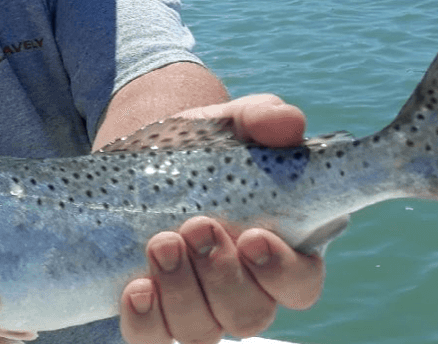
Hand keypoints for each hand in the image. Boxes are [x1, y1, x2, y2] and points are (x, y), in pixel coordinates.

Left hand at [118, 95, 329, 343]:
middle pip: (251, 315)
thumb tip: (287, 122)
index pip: (302, 283)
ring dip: (182, 293)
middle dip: (222, 277)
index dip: (283, 272)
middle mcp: (245, 287)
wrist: (138, 157)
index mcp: (281, 246)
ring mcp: (198, 305)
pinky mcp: (154, 313)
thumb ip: (262, 117)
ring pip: (203, 331)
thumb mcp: (229, 123)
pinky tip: (135, 288)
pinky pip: (154, 340)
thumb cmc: (201, 144)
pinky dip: (145, 321)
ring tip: (159, 243)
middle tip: (195, 227)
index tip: (254, 236)